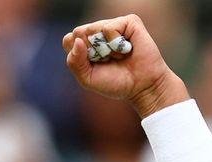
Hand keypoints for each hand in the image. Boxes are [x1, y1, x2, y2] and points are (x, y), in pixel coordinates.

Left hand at [62, 14, 188, 118]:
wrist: (142, 87)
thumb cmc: (116, 83)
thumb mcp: (88, 78)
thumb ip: (74, 62)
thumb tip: (77, 40)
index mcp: (87, 44)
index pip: (69, 39)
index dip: (77, 54)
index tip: (93, 66)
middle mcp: (99, 32)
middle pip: (79, 32)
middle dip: (90, 52)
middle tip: (107, 61)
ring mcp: (114, 25)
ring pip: (92, 28)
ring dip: (104, 49)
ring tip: (118, 56)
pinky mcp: (129, 22)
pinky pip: (109, 27)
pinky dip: (115, 43)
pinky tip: (126, 50)